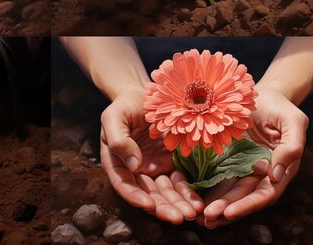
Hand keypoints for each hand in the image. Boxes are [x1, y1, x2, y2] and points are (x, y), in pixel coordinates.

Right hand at [100, 88, 203, 223]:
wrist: (144, 95)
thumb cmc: (124, 105)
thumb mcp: (114, 117)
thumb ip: (119, 140)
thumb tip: (133, 165)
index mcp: (116, 162)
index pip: (123, 184)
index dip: (135, 196)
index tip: (149, 204)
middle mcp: (134, 171)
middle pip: (147, 194)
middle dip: (163, 208)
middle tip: (178, 216)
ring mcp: (153, 168)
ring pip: (165, 193)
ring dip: (178, 204)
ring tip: (192, 212)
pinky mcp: (170, 163)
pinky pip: (179, 181)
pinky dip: (188, 192)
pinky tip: (198, 201)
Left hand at [197, 88, 307, 227]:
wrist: (262, 95)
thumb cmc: (281, 107)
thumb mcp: (294, 122)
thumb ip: (291, 148)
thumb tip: (276, 175)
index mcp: (279, 170)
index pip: (264, 194)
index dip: (247, 205)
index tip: (229, 212)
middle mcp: (259, 173)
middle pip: (242, 197)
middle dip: (225, 209)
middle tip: (207, 218)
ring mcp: (241, 166)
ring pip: (227, 191)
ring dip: (214, 204)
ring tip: (198, 216)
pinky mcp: (225, 157)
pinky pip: (214, 175)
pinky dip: (205, 187)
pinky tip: (191, 196)